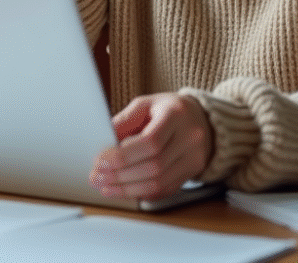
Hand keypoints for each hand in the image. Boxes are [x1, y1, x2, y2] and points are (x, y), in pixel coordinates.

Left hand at [89, 92, 211, 200]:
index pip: (150, 142)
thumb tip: (103, 141)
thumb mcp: (146, 104)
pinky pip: (164, 190)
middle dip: (120, 175)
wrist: (201, 119)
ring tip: (105, 187)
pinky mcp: (191, 174)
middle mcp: (190, 138)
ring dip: (127, 189)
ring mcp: (194, 158)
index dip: (123, 156)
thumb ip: (125, 121)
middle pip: (154, 166)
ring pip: (159, 183)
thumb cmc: (168, 110)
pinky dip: (141, 192)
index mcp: (176, 115)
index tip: (100, 161)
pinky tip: (124, 190)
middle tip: (96, 177)